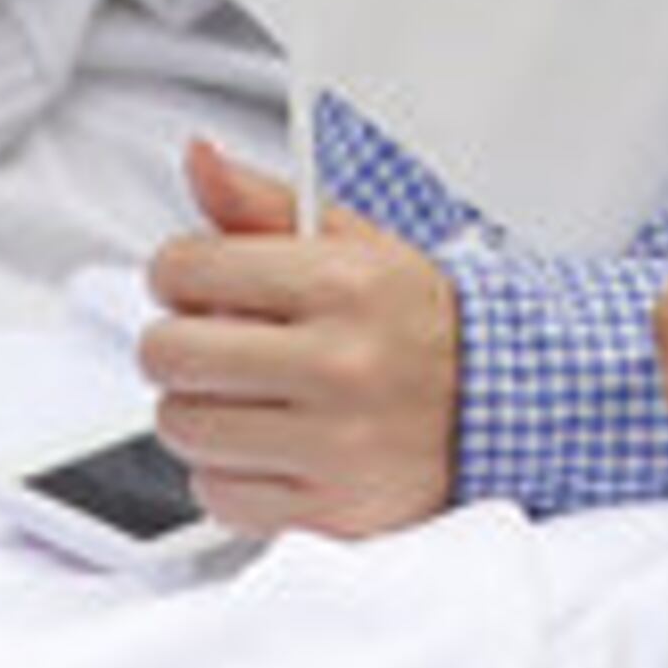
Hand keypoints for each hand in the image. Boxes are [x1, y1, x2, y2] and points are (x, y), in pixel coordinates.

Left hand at [138, 137, 463, 538]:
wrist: (499, 405)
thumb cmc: (411, 320)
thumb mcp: (354, 243)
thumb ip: (263, 204)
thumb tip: (197, 157)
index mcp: (344, 283)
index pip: (187, 268)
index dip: (180, 272)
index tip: (202, 284)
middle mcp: (338, 363)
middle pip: (167, 352)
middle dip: (181, 343)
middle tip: (219, 342)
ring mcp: (331, 443)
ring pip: (181, 426)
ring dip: (202, 410)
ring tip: (253, 396)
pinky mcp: (324, 510)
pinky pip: (212, 493)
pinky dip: (230, 472)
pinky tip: (273, 445)